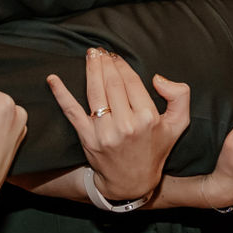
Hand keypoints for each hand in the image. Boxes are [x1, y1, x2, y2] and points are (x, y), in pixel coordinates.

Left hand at [47, 49, 187, 203]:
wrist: (132, 182)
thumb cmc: (155, 149)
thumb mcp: (178, 124)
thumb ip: (179, 96)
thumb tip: (157, 78)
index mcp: (148, 118)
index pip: (132, 82)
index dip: (122, 65)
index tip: (115, 56)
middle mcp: (126, 125)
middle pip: (112, 84)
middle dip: (105, 63)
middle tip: (100, 50)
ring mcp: (104, 133)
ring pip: (94, 93)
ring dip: (90, 70)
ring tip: (90, 55)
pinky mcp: (87, 139)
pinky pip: (72, 112)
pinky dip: (61, 94)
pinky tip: (53, 79)